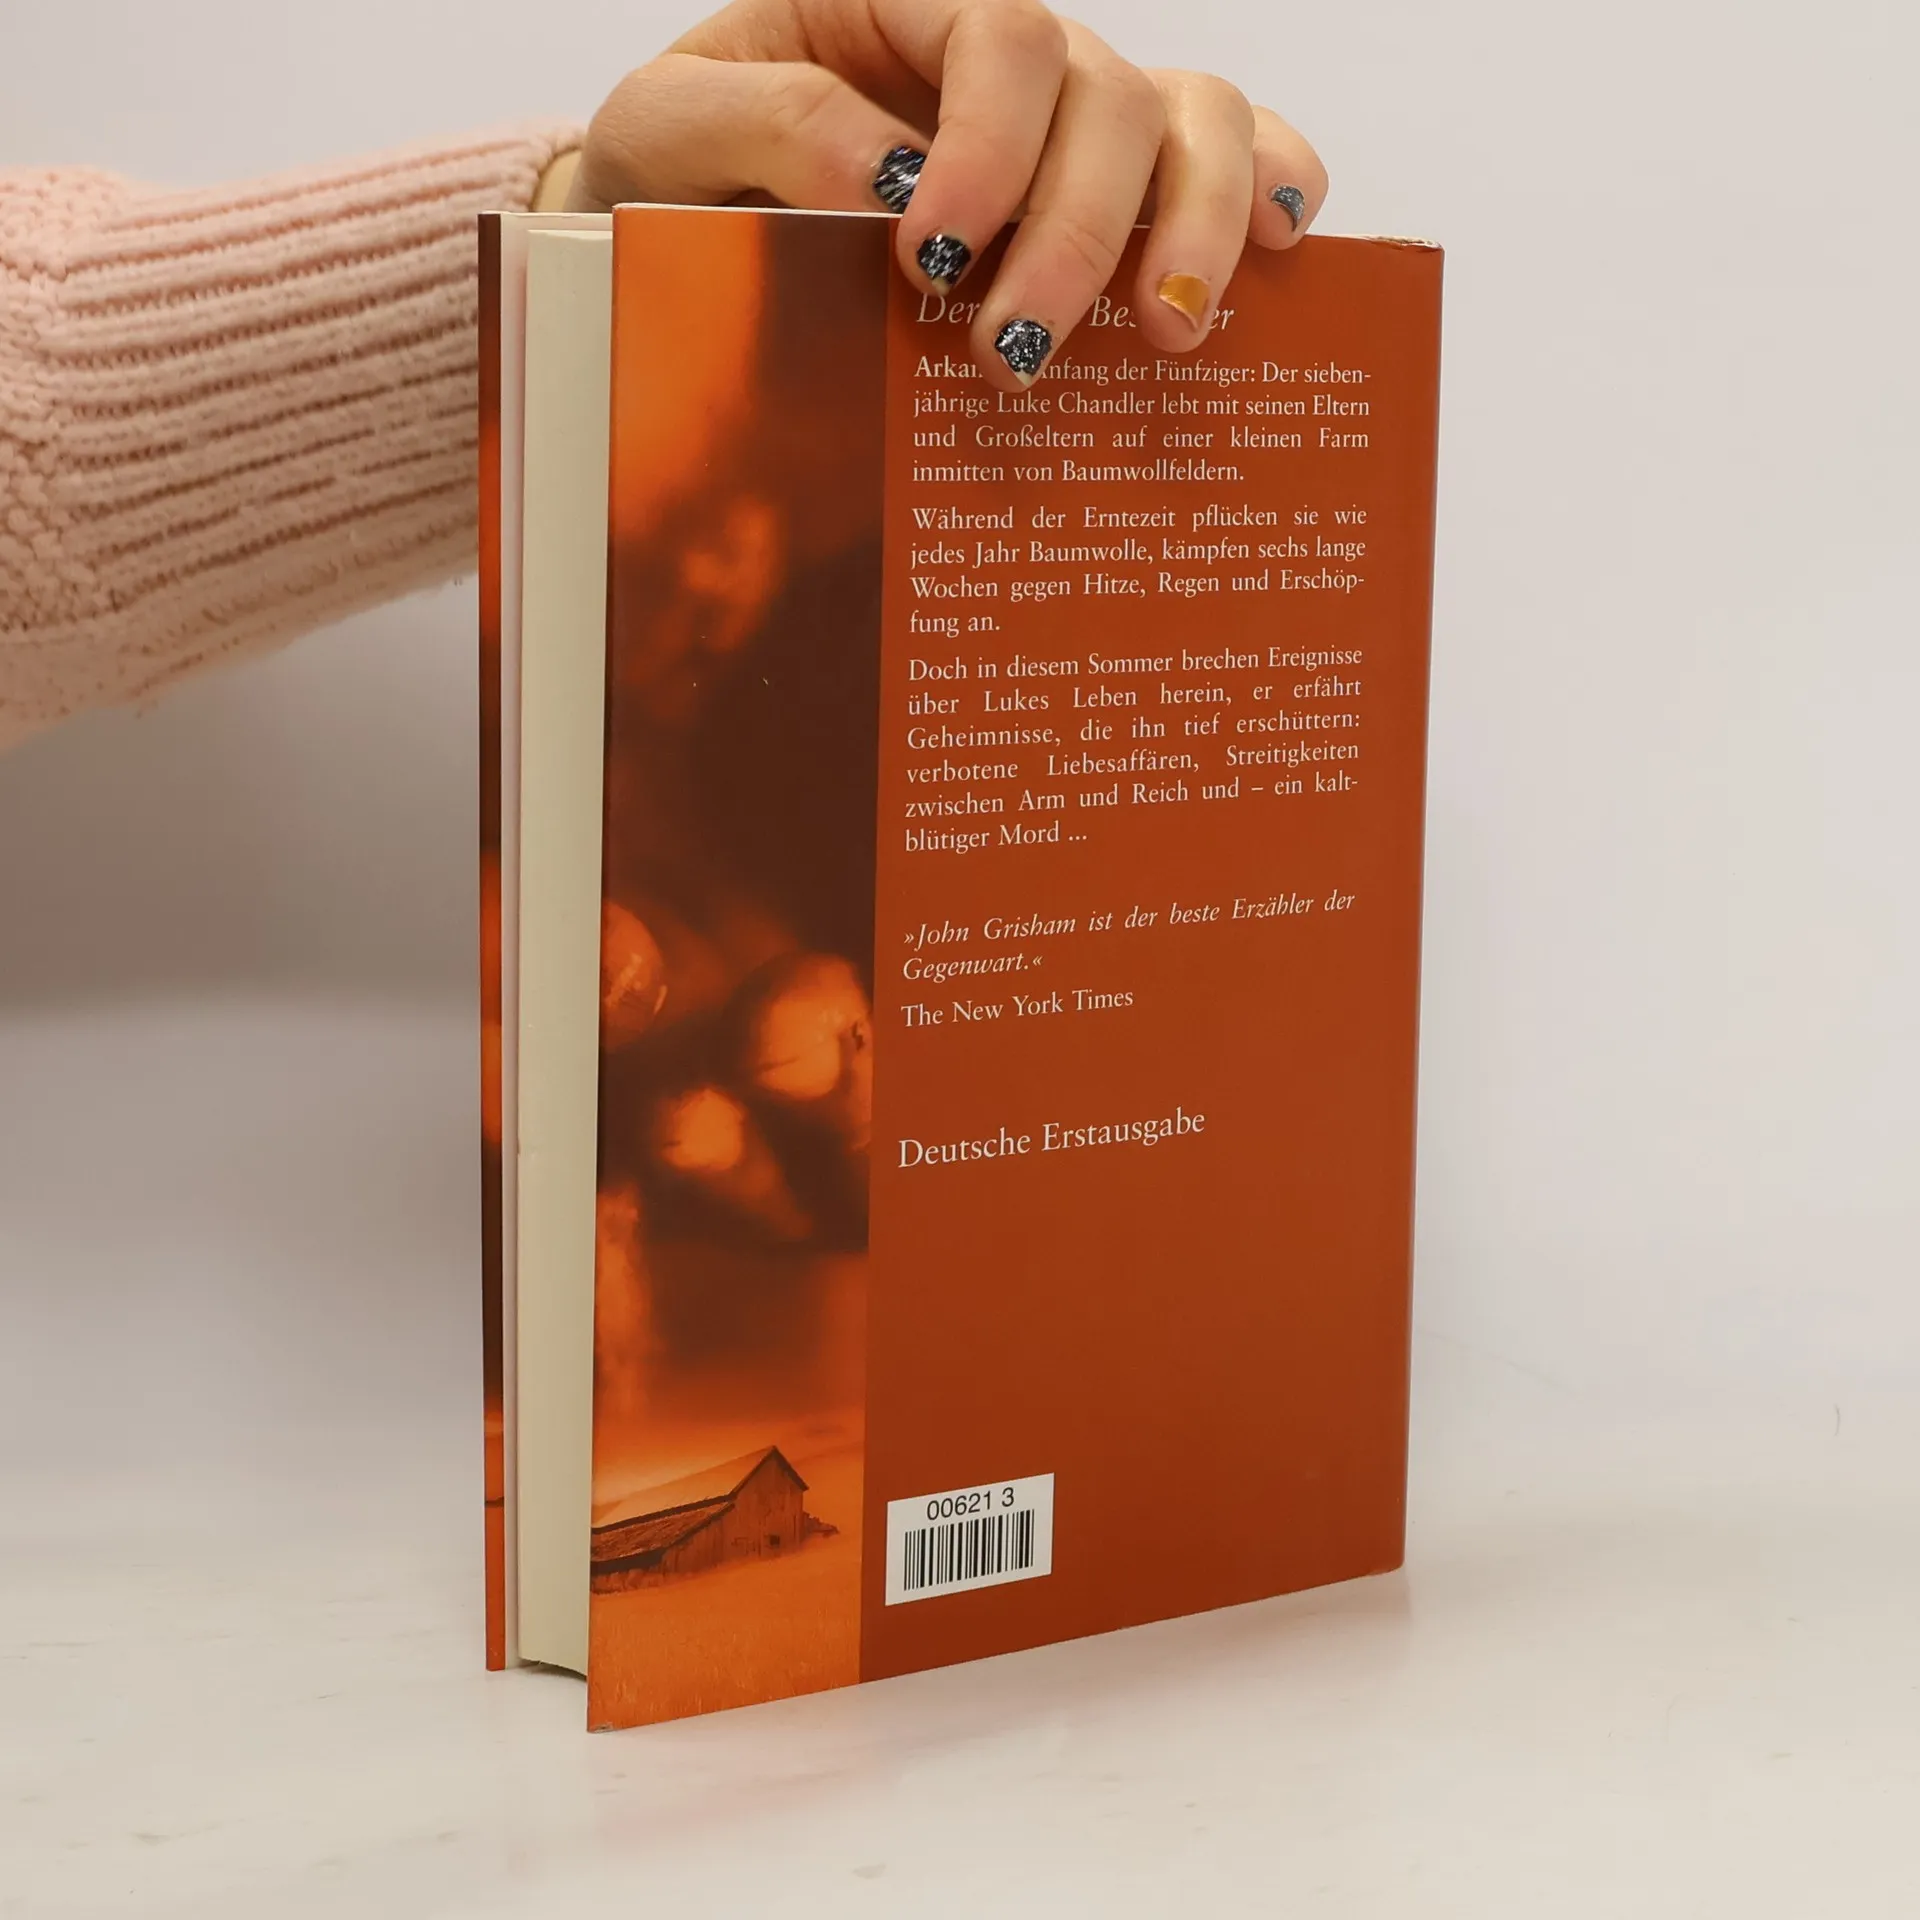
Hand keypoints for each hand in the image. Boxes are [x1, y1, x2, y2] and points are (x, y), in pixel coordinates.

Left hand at [566, 0, 1326, 386]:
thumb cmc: (678, 161)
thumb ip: (770, 123)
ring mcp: (1069, 112)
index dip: (993, 147)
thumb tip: (893, 176)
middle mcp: (1002, 51)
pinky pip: (1225, 150)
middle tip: (1016, 347)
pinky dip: (1269, 185)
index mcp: (901, 1)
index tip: (932, 260)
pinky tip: (1283, 251)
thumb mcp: (672, 126)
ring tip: (1166, 333)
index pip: (1000, 33)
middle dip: (1078, 231)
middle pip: (1106, 95)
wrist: (679, 212)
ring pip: (1190, 118)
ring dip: (1194, 226)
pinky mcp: (1110, 182)